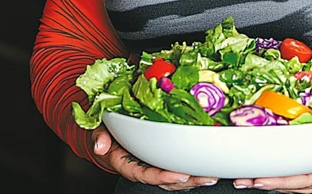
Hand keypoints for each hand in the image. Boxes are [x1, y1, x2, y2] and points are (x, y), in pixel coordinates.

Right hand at [91, 125, 219, 190]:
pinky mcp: (162, 161)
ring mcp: (154, 167)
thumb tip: (100, 146)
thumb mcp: (99, 131)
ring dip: (194, 179)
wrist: (107, 137)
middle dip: (187, 180)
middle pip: (166, 180)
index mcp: (128, 164)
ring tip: (212, 175)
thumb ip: (100, 137)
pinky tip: (207, 168)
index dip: (163, 176)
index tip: (180, 174)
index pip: (146, 174)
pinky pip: (178, 169)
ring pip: (175, 178)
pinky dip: (192, 171)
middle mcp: (143, 169)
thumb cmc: (106, 133)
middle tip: (206, 176)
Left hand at [232, 128, 311, 192]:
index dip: (285, 180)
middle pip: (296, 184)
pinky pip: (303, 174)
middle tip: (244, 178)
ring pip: (296, 181)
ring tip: (248, 177)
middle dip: (269, 183)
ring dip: (273, 180)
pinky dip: (285, 175)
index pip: (309, 178)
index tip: (263, 179)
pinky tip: (272, 171)